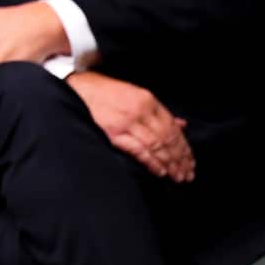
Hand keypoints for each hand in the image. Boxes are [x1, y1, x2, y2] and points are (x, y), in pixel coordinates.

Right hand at [66, 71, 194, 182]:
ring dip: (170, 164)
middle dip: (180, 158)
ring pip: (156, 146)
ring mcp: (126, 122)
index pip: (173, 127)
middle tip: (187, 173)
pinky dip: (151, 162)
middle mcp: (140, 111)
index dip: (184, 146)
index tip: (190, 160)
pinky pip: (138, 150)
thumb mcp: (134, 94)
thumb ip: (157, 111)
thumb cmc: (103, 91)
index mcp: (147, 100)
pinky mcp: (113, 133)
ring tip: (177, 176)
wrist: (75, 88)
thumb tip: (181, 124)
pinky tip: (160, 172)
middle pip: (167, 138)